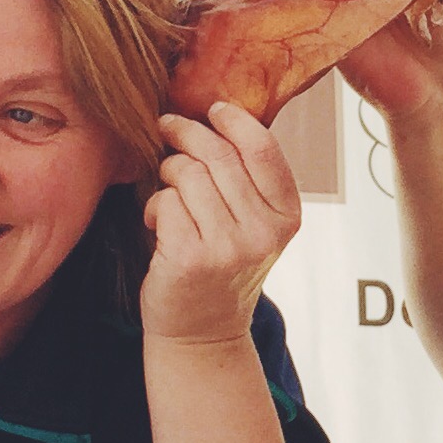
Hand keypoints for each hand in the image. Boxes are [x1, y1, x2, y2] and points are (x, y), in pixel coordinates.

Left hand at [141, 103, 302, 343]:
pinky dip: (154, 206)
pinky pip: (165, 201)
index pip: (263, 148)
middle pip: (219, 155)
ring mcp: (230, 246)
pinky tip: (157, 225)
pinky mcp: (192, 258)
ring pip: (188, 174)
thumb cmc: (222, 268)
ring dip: (168, 173)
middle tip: (168, 128)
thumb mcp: (254, 225)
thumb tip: (214, 117)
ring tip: (167, 192)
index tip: (211, 110)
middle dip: (186, 134)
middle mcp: (264, 231)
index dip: (233, 120)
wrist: (203, 332)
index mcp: (287, 216)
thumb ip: (247, 180)